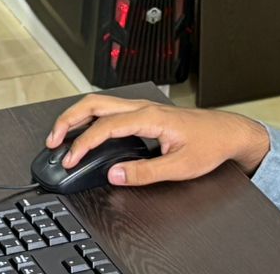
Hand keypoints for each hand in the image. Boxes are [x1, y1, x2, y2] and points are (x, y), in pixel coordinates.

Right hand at [44, 94, 270, 186]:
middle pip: (95, 104)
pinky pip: (110, 110)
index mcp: (149, 117)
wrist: (227, 133)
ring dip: (77, 117)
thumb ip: (144, 172)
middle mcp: (142, 107)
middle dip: (68, 119)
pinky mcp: (144, 113)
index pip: (105, 126)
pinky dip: (90, 119)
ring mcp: (142, 107)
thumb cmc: (208, 145)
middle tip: (52, 140)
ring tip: (61, 137)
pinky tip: (85, 132)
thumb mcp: (178, 167)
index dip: (83, 144)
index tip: (70, 159)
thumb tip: (114, 174)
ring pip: (100, 104)